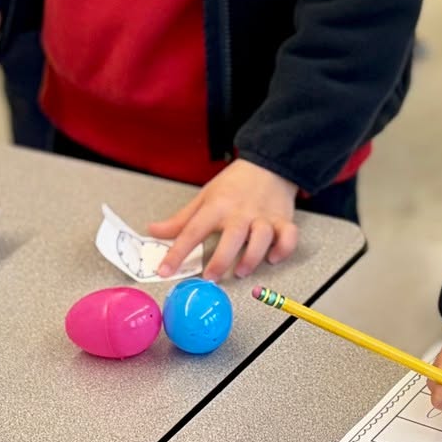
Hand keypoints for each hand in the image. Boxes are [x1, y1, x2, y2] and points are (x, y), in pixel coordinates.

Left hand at [147, 158, 299, 280]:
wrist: (268, 164)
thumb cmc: (234, 184)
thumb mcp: (204, 197)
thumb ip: (181, 220)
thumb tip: (154, 231)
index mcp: (217, 206)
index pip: (193, 231)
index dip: (176, 253)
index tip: (164, 271)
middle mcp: (240, 212)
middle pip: (232, 237)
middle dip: (220, 260)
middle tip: (210, 278)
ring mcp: (263, 216)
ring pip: (261, 238)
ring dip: (252, 257)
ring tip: (240, 271)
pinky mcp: (283, 220)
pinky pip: (288, 236)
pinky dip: (283, 249)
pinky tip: (273, 258)